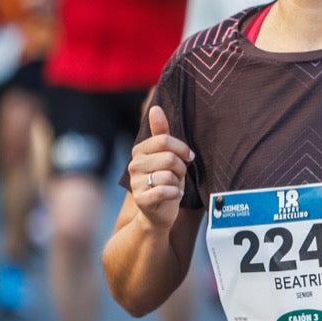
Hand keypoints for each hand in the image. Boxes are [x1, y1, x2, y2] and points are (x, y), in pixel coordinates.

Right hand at [129, 106, 193, 228]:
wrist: (157, 212)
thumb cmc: (165, 180)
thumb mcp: (166, 155)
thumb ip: (161, 133)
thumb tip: (155, 107)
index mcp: (140, 151)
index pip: (165, 140)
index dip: (182, 149)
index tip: (188, 157)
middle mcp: (134, 165)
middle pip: (169, 157)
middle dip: (181, 168)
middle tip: (178, 176)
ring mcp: (135, 183)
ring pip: (169, 175)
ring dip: (178, 182)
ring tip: (173, 186)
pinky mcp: (141, 199)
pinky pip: (165, 190)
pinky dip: (175, 194)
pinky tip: (173, 196)